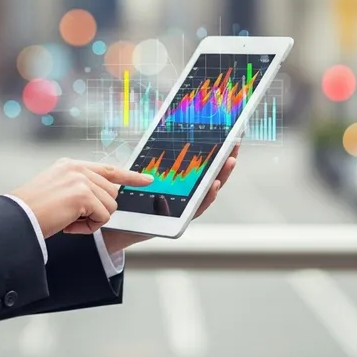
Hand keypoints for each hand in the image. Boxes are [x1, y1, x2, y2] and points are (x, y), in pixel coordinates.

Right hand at [9, 159, 153, 238]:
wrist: (18, 217)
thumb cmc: (33, 209)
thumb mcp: (57, 190)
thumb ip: (79, 187)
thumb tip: (103, 198)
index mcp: (70, 165)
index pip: (107, 169)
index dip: (129, 176)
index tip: (147, 179)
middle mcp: (77, 168)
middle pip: (111, 193)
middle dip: (98, 210)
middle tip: (73, 217)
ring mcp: (80, 179)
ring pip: (109, 206)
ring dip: (92, 220)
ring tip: (68, 220)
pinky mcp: (83, 194)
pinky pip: (102, 217)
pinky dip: (88, 228)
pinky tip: (69, 224)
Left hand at [100, 145, 239, 252]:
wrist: (122, 224)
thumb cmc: (133, 198)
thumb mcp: (144, 174)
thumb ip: (156, 160)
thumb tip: (162, 133)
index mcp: (180, 183)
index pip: (201, 166)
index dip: (215, 152)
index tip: (226, 136)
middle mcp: (187, 195)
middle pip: (210, 176)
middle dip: (224, 160)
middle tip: (235, 145)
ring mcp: (186, 207)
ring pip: (208, 191)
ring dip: (221, 176)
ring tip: (230, 161)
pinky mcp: (181, 220)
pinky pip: (197, 208)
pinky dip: (207, 196)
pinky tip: (214, 184)